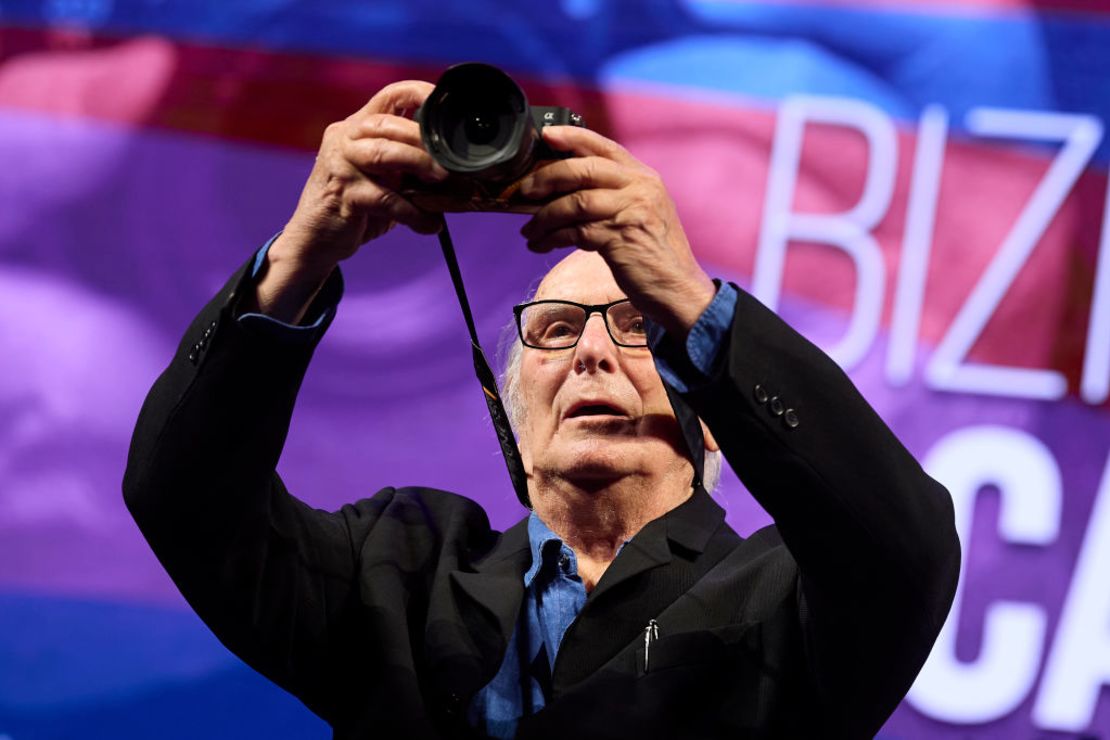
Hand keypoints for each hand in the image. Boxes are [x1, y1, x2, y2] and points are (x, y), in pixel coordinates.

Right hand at [254, 81, 448, 321]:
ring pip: (383, 153)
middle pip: (387, 124)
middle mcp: (345, 138)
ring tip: (441, 181)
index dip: (418, 93)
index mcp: (357, 127)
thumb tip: (455, 170)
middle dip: (423, 141)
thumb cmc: (356, 206)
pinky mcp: (342, 195)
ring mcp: (340, 164)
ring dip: (417, 164)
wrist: (315, 239)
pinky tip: (429, 224)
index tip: (444, 103)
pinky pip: (384, 199)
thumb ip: (408, 165)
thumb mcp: (383, 177)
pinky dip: (412, 212)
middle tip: (448, 164)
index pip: (389, 95)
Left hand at [517, 126, 715, 337]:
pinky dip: (552, 239)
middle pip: (584, 169)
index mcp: (644, 177)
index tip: (546, 134)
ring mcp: (632, 211)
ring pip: (575, 202)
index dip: (572, 137)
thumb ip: (613, 194)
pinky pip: (575, 232)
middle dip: (547, 178)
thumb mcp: (641, 212)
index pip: (604, 146)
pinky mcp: (621, 238)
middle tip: (524, 191)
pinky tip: (541, 245)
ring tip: (530, 231)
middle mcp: (640, 188)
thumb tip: (563, 189)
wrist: (678, 288)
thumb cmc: (653, 254)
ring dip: (544, 217)